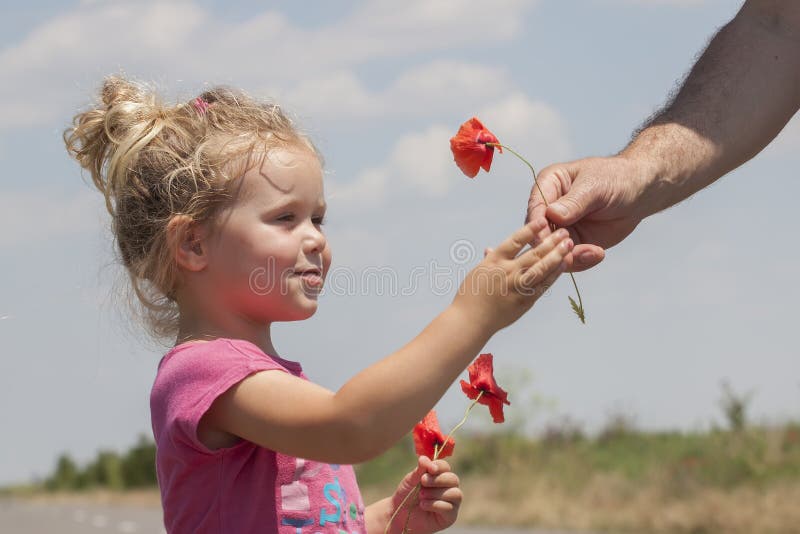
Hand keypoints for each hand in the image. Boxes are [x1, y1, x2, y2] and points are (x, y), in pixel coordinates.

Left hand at [387, 456, 461, 533]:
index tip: (430, 469)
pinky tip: (423, 505)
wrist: (400, 516)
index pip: (445, 467)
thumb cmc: (406, 496)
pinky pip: (450, 508)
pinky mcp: (450, 517)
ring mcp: (451, 503)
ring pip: (455, 493)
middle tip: (423, 482)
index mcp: (439, 476)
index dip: (439, 466)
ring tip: (421, 496)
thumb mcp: (410, 481)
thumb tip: (424, 458)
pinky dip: (435, 505)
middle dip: (438, 480)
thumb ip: (419, 470)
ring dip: (436, 493)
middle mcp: (448, 488)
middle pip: (453, 479)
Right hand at [453, 218, 571, 331]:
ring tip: (568, 244)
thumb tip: (490, 249)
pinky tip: (563, 265)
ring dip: (557, 255)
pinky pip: (543, 285)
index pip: (515, 240)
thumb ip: (489, 261)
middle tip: (564, 231)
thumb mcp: (478, 273)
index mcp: (494, 261)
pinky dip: (554, 274)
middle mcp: (507, 271)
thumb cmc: (470, 296)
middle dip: (550, 241)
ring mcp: (516, 287)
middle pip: (533, 253)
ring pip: (541, 268)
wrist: (469, 322)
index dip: (531, 229)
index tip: (543, 220)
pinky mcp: (524, 301)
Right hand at [526, 156, 652, 271]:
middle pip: (538, 234)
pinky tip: (598, 254)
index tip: (547, 239)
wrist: (639, 192)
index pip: (535, 208)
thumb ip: (574, 202)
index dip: (538, 226)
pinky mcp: (573, 243)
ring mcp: (560, 228)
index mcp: (548, 185)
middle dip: (552, 247)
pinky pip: (569, 259)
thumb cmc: (616, 179)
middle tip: (571, 252)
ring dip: (568, 258)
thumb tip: (552, 215)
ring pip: (551, 251)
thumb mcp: (595, 186)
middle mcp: (548, 209)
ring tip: (591, 254)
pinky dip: (581, 261)